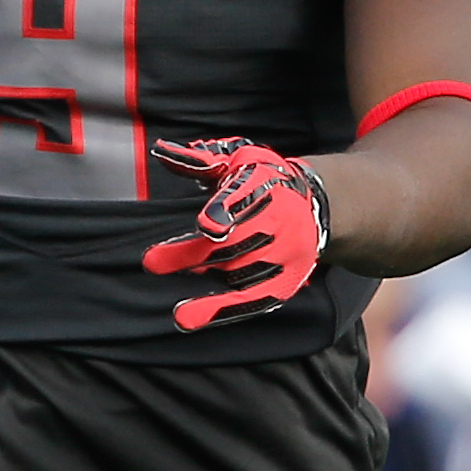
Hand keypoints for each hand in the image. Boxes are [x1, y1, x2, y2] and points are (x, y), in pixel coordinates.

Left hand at [142, 137, 327, 331]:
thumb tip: (162, 152)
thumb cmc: (265, 180)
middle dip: (194, 254)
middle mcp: (280, 220)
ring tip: (177, 306)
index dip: (226, 212)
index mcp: (266, 185)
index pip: (245, 199)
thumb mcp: (237, 159)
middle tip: (153, 262)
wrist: (317, 204)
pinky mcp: (288, 279)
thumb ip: (200, 161)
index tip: (207, 225)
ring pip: (243, 273)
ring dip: (208, 287)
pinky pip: (255, 299)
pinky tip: (193, 318)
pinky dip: (223, 310)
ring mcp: (286, 253)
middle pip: (236, 243)